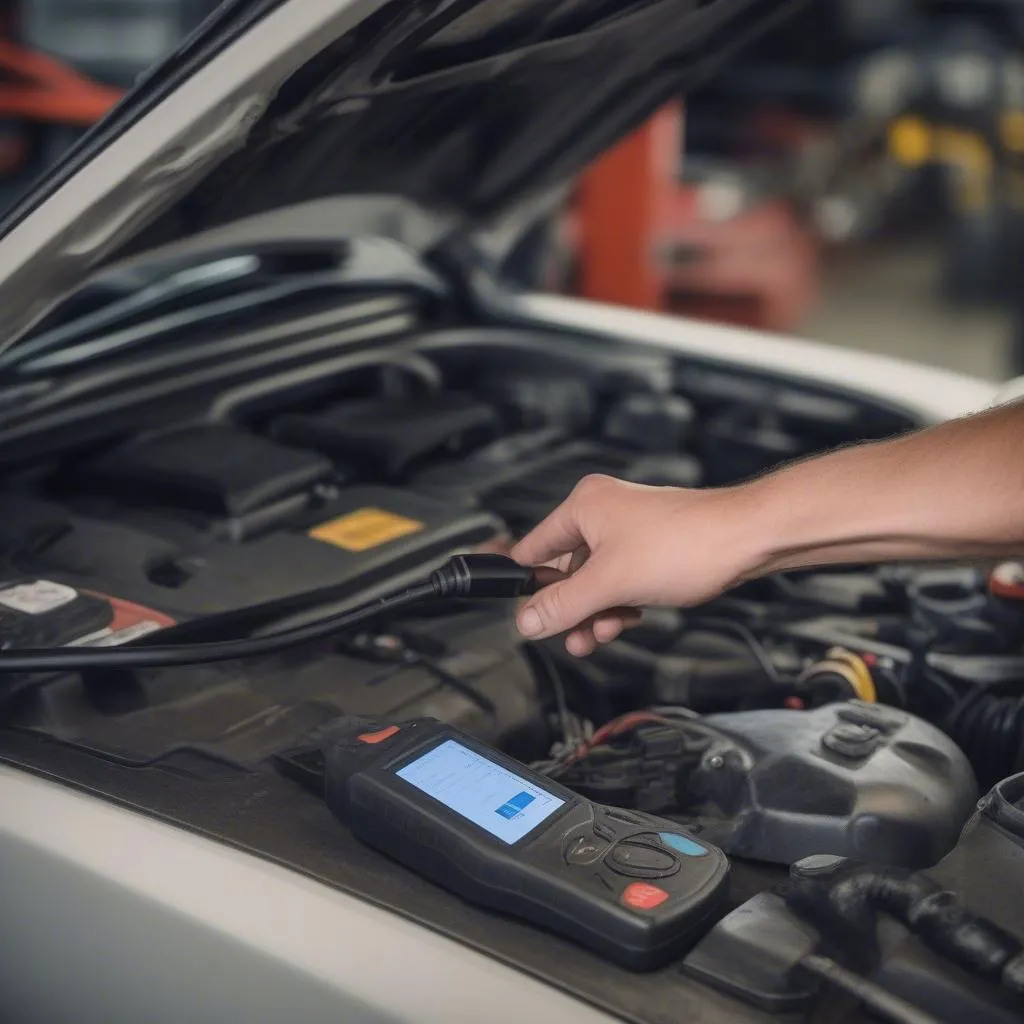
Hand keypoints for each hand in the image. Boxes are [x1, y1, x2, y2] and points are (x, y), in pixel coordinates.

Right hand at [510, 474, 758, 655]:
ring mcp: (629, 531)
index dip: (527, 584)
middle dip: (570, 608)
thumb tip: (527, 621)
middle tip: (570, 636)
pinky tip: (625, 621)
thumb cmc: (687, 543)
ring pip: (595, 580)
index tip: (523, 615)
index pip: (534, 548)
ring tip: (599, 635)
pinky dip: (618, 604)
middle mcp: (603, 512)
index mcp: (584, 506)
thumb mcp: (611, 583)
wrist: (748, 539)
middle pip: (566, 570)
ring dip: (595, 612)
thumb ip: (563, 605)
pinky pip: (620, 581)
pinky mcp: (651, 548)